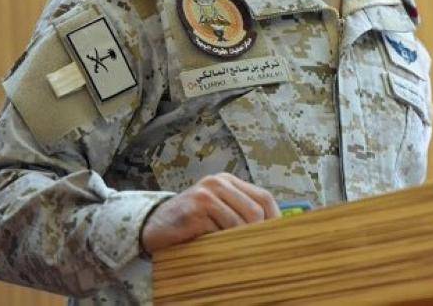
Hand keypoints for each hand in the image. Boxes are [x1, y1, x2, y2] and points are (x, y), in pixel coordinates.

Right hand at [140, 172, 279, 254]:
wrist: (154, 225)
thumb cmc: (192, 221)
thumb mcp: (219, 210)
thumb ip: (240, 213)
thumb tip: (273, 231)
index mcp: (228, 181)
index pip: (264, 197)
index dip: (274, 218)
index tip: (278, 237)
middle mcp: (218, 183)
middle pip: (254, 210)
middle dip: (258, 233)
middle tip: (256, 249)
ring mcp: (205, 195)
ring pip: (238, 222)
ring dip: (239, 241)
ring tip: (235, 250)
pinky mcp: (194, 211)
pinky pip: (218, 231)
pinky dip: (220, 243)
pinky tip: (214, 247)